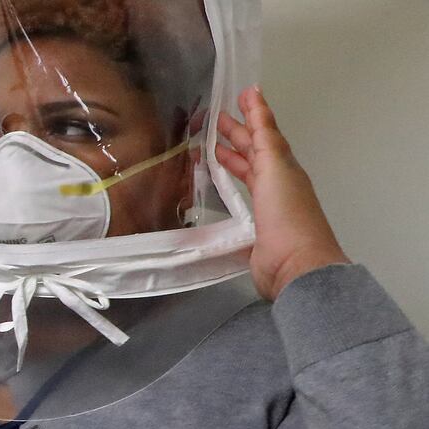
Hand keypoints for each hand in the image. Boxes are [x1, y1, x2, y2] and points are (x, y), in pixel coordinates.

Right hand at [215, 86, 349, 300]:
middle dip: (236, 135)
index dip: (253, 114)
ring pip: (246, 175)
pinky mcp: (254, 229)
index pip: (265, 134)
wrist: (293, 264)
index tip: (240, 94)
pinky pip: (238, 199)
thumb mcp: (275, 166)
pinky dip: (227, 187)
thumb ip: (263, 132)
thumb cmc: (286, 213)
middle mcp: (277, 184)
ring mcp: (266, 207)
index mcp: (284, 167)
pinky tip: (213, 188)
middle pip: (255, 153)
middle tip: (213, 121)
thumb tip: (255, 94)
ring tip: (206, 149)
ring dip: (229, 160)